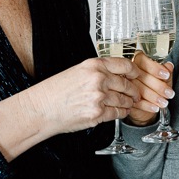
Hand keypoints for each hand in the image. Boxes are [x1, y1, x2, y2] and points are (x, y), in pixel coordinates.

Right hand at [23, 57, 139, 134]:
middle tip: (135, 93)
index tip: (137, 75)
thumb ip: (97, 72)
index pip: (124, 65)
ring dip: (129, 103)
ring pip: (124, 100)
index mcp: (93, 66)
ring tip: (128, 103)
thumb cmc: (55, 92)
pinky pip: (117, 113)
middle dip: (134, 90)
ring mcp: (99, 97)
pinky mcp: (98, 114)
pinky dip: (122, 113)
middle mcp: (98, 79)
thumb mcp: (77, 72)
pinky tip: (121, 111)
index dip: (134, 71)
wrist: (42, 109)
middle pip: (127, 84)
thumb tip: (115, 76)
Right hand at [126, 53, 175, 126]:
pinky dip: (147, 105)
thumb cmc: (156, 89)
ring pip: (138, 89)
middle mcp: (128, 73)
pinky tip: (155, 107)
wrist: (149, 106)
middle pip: (141, 76)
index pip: (142, 60)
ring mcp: (124, 86)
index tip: (166, 75)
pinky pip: (134, 101)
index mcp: (137, 63)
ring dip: (153, 97)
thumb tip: (169, 66)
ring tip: (164, 102)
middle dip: (158, 86)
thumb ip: (167, 72)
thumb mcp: (165, 80)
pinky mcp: (123, 99)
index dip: (155, 68)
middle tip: (169, 93)